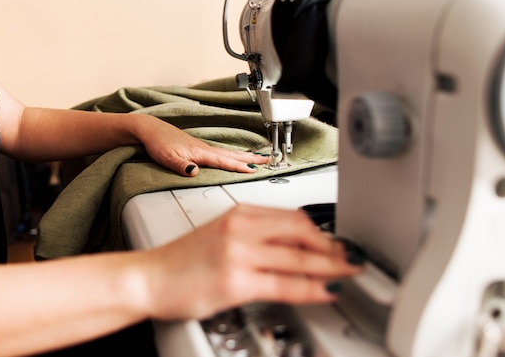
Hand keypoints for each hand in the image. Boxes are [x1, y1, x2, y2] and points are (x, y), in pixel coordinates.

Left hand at [134, 115, 268, 175]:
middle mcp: (204, 149)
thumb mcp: (167, 158)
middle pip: (232, 155)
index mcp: (200, 152)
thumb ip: (182, 166)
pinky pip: (221, 153)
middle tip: (268, 160)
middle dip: (251, 158)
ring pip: (228, 153)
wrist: (150, 130)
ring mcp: (202, 147)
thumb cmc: (158, 143)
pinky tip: (234, 157)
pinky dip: (232, 155)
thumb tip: (194, 172)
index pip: (224, 161)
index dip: (239, 166)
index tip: (254, 170)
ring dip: (244, 156)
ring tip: (258, 158)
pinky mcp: (198, 147)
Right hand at [139, 204, 362, 320]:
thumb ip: (254, 234)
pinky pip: (286, 284)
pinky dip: (313, 288)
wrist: (149, 278)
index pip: (293, 218)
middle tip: (354, 256)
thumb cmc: (181, 261)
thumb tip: (289, 242)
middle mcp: (241, 228)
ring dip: (332, 266)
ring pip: (300, 258)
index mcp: (239, 214)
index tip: (337, 240)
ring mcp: (239, 253)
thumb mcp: (220, 234)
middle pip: (302, 233)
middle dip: (334, 247)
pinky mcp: (237, 281)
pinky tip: (327, 290)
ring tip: (350, 272)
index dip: (323, 231)